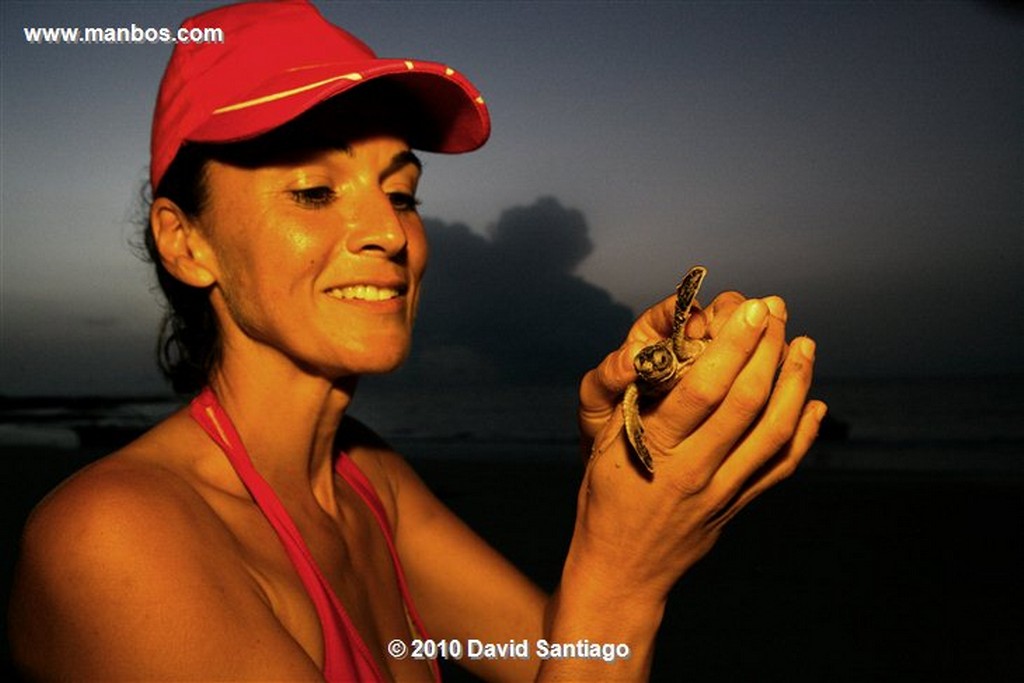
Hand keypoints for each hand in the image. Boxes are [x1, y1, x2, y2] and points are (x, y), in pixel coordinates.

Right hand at [571, 292, 825, 605]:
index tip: (750, 309)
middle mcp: (693, 470)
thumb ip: (636, 400)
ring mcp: (721, 492)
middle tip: (777, 312)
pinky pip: (780, 467)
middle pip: (745, 402)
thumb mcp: (603, 444)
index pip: (703, 389)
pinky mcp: (737, 507)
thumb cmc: (606, 498)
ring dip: (794, 384)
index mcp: (655, 449)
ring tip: (804, 346)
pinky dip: (802, 433)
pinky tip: (812, 402)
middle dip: (767, 349)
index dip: (733, 345)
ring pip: (772, 432)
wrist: (622, 569)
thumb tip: (667, 348)